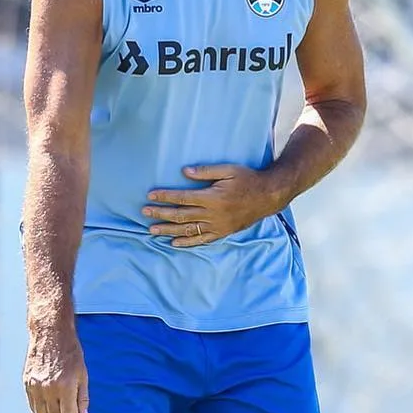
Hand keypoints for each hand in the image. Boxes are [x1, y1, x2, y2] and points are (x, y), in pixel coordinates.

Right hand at [23, 321, 89, 412]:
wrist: (51, 334)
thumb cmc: (70, 352)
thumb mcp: (83, 374)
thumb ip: (83, 398)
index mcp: (66, 386)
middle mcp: (48, 389)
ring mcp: (35, 388)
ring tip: (60, 411)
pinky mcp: (26, 385)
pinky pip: (33, 407)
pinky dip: (41, 410)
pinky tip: (49, 405)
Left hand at [142, 163, 282, 247]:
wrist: (268, 196)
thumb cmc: (248, 179)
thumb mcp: (229, 170)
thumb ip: (206, 171)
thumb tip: (184, 172)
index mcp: (212, 197)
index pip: (183, 198)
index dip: (165, 196)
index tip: (151, 195)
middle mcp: (213, 214)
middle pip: (181, 215)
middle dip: (161, 214)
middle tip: (144, 213)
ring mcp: (217, 226)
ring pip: (188, 230)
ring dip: (168, 230)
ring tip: (152, 230)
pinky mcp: (223, 232)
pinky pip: (202, 240)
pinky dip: (187, 242)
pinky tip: (174, 242)